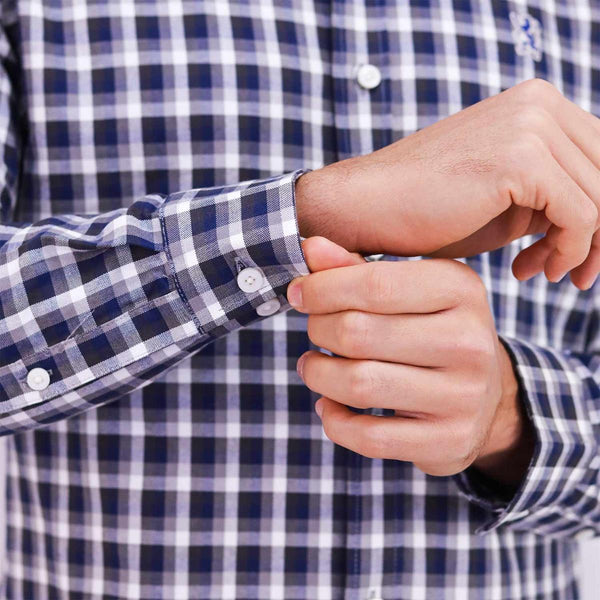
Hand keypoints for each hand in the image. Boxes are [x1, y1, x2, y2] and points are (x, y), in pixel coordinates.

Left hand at [291, 237, 534, 481]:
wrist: (487, 394)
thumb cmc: (431, 328)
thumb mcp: (408, 289)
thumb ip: (356, 268)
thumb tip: (309, 247)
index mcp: (459, 289)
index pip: (374, 285)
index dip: (321, 289)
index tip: (298, 294)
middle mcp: (469, 341)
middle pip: (358, 333)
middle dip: (318, 329)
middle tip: (314, 330)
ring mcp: (463, 396)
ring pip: (359, 384)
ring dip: (318, 374)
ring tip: (312, 365)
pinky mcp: (449, 440)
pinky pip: (370, 437)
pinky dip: (334, 421)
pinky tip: (329, 405)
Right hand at [296, 78, 599, 288]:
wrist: (365, 208)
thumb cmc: (425, 210)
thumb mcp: (505, 202)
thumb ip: (552, 198)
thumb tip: (596, 225)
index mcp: (537, 105)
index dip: (599, 213)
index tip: (576, 256)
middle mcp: (539, 103)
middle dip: (599, 237)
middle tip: (570, 275)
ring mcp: (530, 124)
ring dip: (581, 250)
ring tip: (544, 274)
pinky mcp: (520, 157)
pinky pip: (580, 215)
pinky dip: (569, 251)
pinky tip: (530, 269)